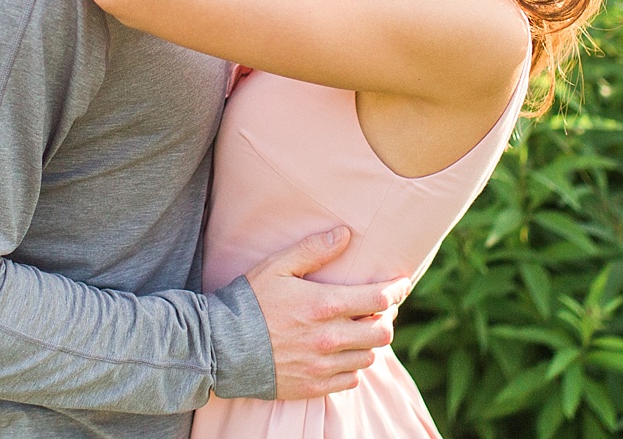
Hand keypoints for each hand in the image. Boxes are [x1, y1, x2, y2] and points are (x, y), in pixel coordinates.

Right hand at [245, 227, 410, 399]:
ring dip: (369, 341)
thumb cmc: (250, 301)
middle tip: (378, 308)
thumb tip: (344, 234)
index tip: (401, 285)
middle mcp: (329, 338)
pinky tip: (342, 353)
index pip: (378, 300)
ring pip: (369, 356)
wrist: (221, 346)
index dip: (396, 291)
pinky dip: (354, 366)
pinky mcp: (315, 386)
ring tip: (359, 329)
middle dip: (386, 317)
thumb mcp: (278, 267)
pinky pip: (352, 379)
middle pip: (382, 332)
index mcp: (324, 305)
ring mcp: (323, 365)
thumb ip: (313, 250)